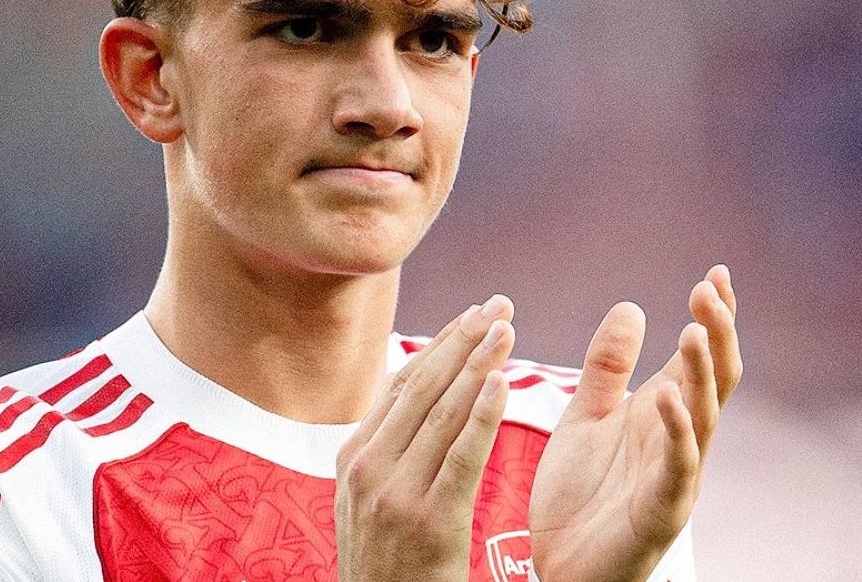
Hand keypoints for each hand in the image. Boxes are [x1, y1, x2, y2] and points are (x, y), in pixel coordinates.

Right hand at [335, 295, 515, 580]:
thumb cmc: (388, 566)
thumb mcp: (369, 503)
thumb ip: (389, 451)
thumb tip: (415, 396)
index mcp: (353, 459)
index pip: (402, 385)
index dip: (441, 345)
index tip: (474, 313)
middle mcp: (367, 468)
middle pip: (422, 388)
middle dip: (464, 341)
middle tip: (499, 305)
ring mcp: (394, 495)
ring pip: (442, 412)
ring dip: (478, 364)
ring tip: (508, 329)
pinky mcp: (428, 522)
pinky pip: (460, 456)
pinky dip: (482, 415)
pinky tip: (502, 383)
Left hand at [529, 265, 741, 581]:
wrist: (559, 566)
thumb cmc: (579, 496)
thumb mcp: (585, 417)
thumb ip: (606, 368)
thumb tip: (633, 306)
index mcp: (661, 415)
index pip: (698, 359)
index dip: (713, 319)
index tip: (716, 274)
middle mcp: (678, 441)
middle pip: (713, 380)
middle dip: (717, 334)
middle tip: (710, 289)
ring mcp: (676, 476)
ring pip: (703, 418)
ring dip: (701, 374)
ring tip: (695, 329)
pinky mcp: (661, 511)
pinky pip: (677, 468)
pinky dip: (677, 432)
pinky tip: (667, 396)